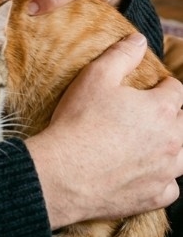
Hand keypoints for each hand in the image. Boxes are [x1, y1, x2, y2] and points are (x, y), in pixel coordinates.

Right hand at [26, 34, 182, 228]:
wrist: (65, 172)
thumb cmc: (80, 122)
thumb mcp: (96, 76)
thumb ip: (122, 55)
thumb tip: (139, 40)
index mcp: (161, 108)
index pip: (177, 90)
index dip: (163, 86)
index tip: (152, 88)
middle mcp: (172, 140)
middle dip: (170, 116)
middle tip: (146, 115)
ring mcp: (165, 171)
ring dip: (171, 147)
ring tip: (150, 142)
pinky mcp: (154, 196)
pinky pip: (172, 188)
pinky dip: (163, 180)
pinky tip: (146, 172)